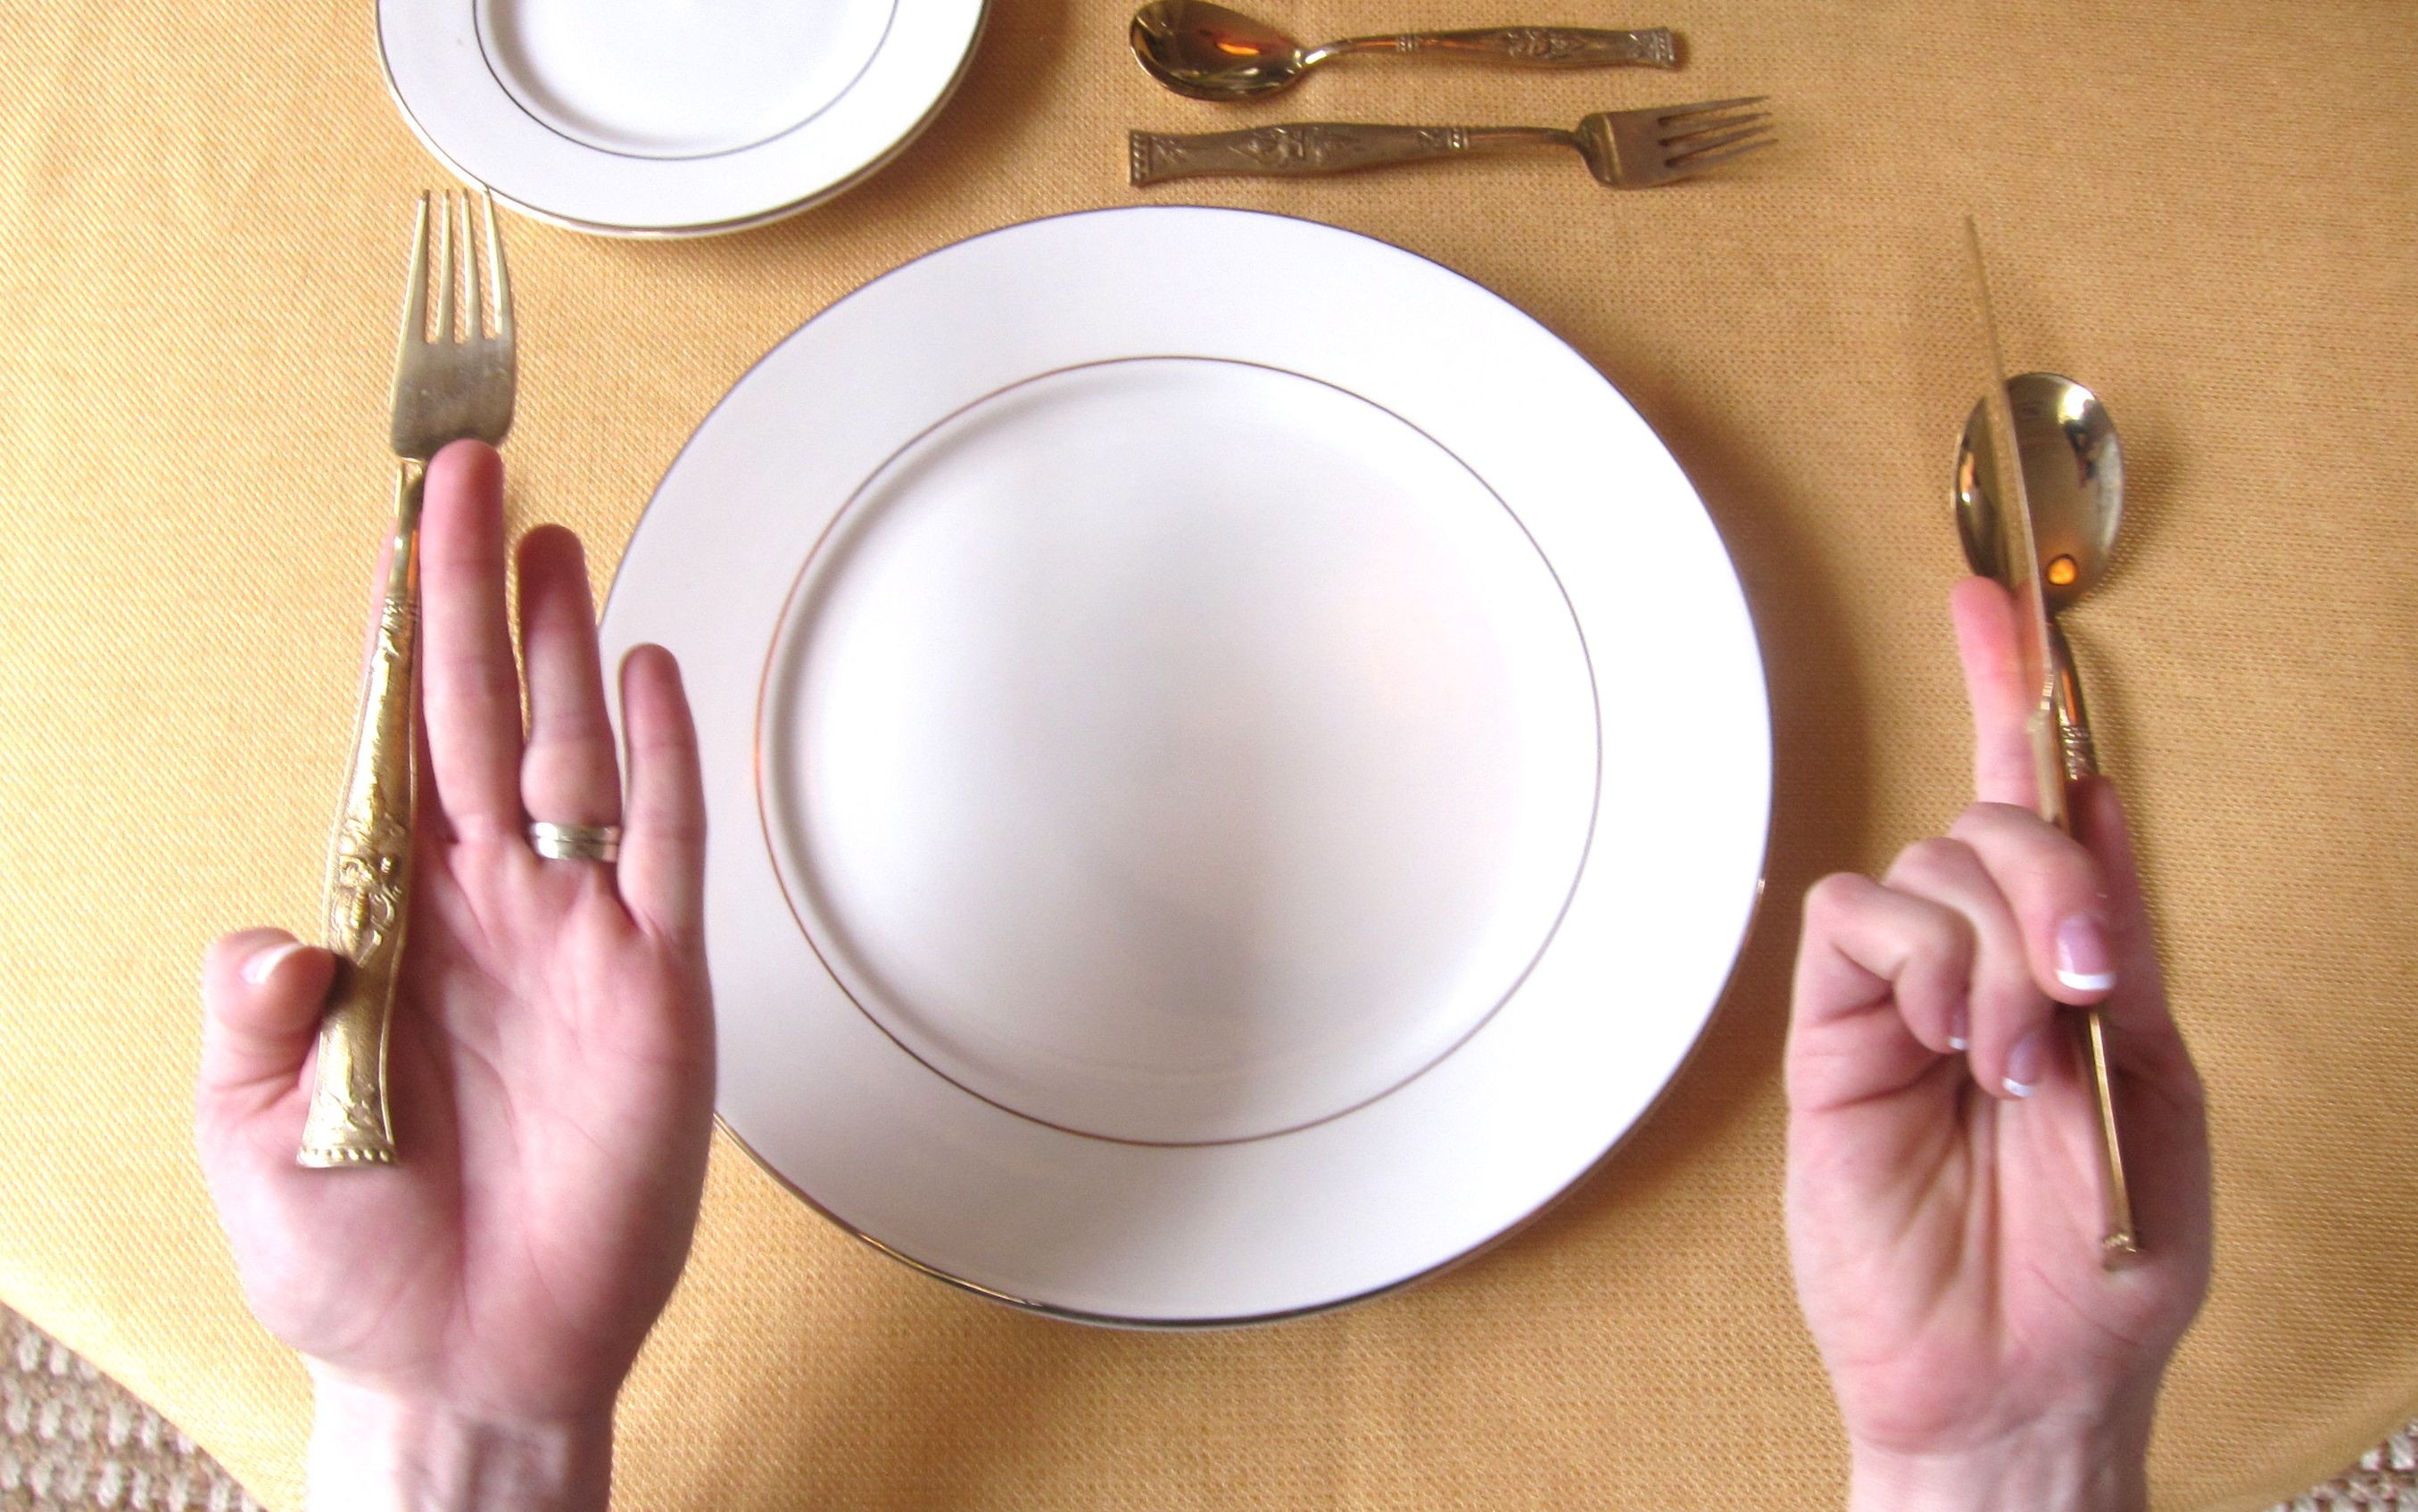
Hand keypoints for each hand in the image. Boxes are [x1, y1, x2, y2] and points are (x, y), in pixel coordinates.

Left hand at [194, 442, 714, 1510]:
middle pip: (480, 714)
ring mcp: (575, 939)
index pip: (390, 747)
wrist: (473, 1358)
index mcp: (391, 924)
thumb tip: (278, 925)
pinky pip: (661, 850)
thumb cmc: (359, 1261)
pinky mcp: (655, 987)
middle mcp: (486, 907)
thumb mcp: (253, 1139)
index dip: (390, 641)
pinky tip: (646, 671)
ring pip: (573, 753)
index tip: (391, 535)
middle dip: (470, 591)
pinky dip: (661, 758)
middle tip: (471, 474)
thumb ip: (254, 1022)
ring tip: (549, 534)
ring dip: (562, 643)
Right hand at [1785, 579, 2210, 1511]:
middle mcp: (1985, 962)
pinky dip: (1918, 956)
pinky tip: (1948, 1035)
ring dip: (1997, 948)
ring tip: (2011, 1061)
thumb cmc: (2101, 1267)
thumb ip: (2121, 948)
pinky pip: (1858, 920)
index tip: (1989, 603)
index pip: (2042, 802)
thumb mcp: (2155, 1090)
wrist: (2015, 1377)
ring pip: (1933, 864)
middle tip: (2083, 984)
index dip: (2014, 696)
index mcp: (2075, 966)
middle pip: (2002, 820)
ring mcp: (1904, 994)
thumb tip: (2099, 806)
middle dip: (2054, 880)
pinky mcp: (1834, 1030)